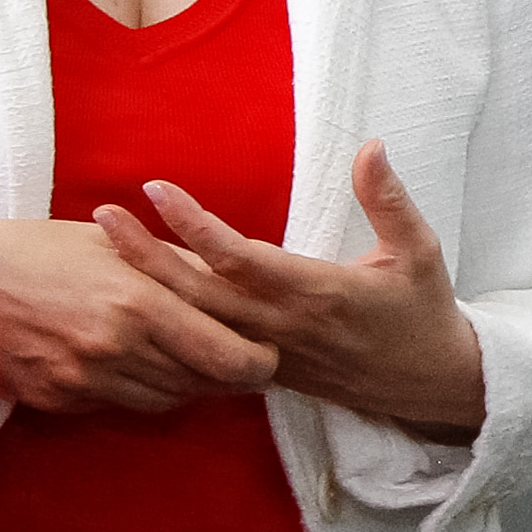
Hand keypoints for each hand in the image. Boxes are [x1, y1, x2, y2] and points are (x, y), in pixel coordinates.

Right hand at [0, 215, 280, 414]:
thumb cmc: (34, 249)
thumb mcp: (109, 243)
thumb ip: (171, 266)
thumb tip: (225, 283)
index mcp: (139, 301)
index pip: (227, 354)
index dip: (257, 361)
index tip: (268, 354)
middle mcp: (117, 349)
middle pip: (202, 385)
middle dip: (229, 376)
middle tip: (244, 362)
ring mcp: (86, 381)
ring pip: (165, 401)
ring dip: (187, 384)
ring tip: (194, 359)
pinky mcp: (59, 401)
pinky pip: (121, 405)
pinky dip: (140, 389)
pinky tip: (138, 364)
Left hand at [98, 141, 486, 440]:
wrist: (429, 386)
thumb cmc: (424, 311)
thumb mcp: (420, 251)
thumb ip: (389, 199)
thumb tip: (372, 144)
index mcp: (319, 293)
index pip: (241, 258)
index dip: (195, 225)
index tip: (156, 190)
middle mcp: (284, 327)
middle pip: (200, 293)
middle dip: (147, 256)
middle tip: (102, 216)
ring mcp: (270, 354)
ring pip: (195, 323)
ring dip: (149, 287)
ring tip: (107, 250)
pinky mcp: (265, 371)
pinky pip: (207, 348)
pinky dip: (169, 324)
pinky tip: (138, 301)